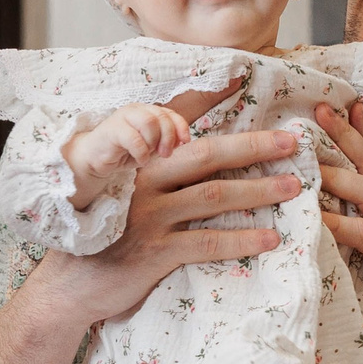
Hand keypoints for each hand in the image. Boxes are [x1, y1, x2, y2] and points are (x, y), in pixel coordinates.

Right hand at [33, 117, 301, 326]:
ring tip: (293, 187)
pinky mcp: (154, 252)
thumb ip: (158, 171)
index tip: (245, 76)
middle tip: (293, 143)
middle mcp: (143, 181)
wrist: (69, 287)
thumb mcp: (124, 195)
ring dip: (258, 191)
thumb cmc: (106, 238)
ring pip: (213, 196)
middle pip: (206, 155)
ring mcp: (149, 216)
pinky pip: (207, 241)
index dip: (210, 97)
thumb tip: (200, 150)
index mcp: (138, 161)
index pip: (177, 119)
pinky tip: (270, 238)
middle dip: (254, 146)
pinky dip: (241, 239)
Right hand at [63, 103, 192, 192]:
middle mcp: (136, 110)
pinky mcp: (112, 129)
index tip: (184, 142)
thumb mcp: (151, 148)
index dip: (181, 126)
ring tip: (149, 154)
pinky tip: (139, 159)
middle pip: (161, 117)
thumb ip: (165, 142)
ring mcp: (122, 117)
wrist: (96, 159)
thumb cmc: (124, 152)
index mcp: (147, 111)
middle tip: (165, 154)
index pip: (170, 113)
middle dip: (168, 137)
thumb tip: (182, 140)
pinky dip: (141, 152)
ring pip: (149, 122)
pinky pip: (134, 138)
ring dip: (153, 142)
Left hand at [311, 103, 362, 358]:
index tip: (339, 104)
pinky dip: (340, 223)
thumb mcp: (350, 252)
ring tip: (307, 161)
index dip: (357, 132)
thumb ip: (335, 227)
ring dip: (338, 174)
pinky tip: (318, 216)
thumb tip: (300, 206)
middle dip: (344, 137)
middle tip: (316, 113)